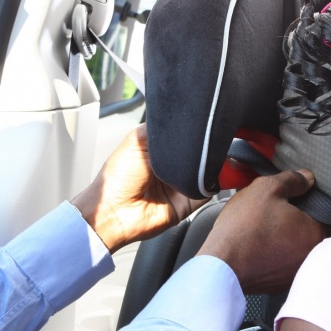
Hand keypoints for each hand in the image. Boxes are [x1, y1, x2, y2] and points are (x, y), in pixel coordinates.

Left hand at [72, 124, 207, 251]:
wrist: (113, 212)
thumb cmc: (116, 178)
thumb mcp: (137, 141)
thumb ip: (162, 129)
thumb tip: (188, 118)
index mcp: (160, 149)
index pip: (186, 134)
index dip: (195, 128)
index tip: (206, 121)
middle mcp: (173, 165)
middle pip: (200, 152)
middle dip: (208, 146)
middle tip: (214, 139)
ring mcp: (183, 184)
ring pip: (210, 170)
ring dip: (215, 164)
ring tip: (216, 155)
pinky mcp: (190, 202)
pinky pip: (210, 191)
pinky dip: (216, 183)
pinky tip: (215, 173)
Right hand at [197, 169, 329, 294]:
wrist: (220, 265)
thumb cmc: (244, 228)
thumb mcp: (266, 189)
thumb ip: (292, 180)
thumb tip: (307, 178)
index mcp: (316, 233)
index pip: (328, 213)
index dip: (314, 201)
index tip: (300, 196)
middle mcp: (311, 257)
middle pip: (313, 231)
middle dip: (299, 220)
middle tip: (280, 210)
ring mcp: (295, 273)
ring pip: (297, 248)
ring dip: (287, 237)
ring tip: (267, 227)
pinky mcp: (278, 283)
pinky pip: (282, 262)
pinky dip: (275, 253)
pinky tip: (259, 244)